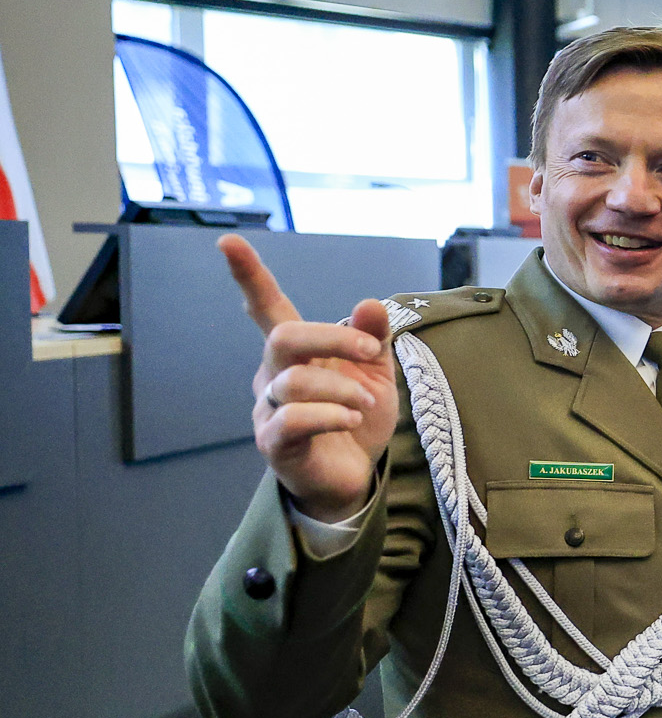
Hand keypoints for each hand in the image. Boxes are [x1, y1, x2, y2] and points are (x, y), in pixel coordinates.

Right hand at [220, 234, 397, 520]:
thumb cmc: (356, 418)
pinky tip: (350, 420)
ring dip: (342, 389)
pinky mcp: (273, 444)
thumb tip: (369, 304)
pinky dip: (329, 415)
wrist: (355, 476)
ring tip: (367, 404)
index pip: (267, 307)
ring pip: (294, 381)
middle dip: (332, 339)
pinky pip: (292, 419)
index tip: (229, 241)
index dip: (249, 275)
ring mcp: (267, 409)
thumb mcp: (375, 373)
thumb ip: (372, 339)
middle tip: (369, 354)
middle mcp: (273, 375)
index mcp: (296, 352)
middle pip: (284, 337)